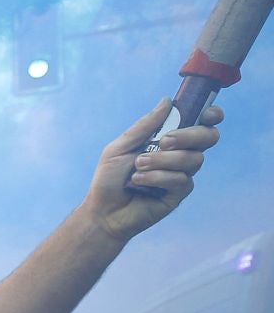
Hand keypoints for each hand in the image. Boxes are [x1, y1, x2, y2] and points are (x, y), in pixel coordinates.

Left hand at [81, 99, 222, 244]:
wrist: (102, 211)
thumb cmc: (108, 178)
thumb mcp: (120, 147)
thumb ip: (144, 126)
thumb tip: (167, 101)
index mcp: (169, 139)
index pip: (201, 123)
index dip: (211, 115)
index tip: (206, 114)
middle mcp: (180, 154)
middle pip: (208, 137)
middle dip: (189, 136)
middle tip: (164, 141)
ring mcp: (181, 174)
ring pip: (193, 159)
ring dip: (163, 160)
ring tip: (138, 166)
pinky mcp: (179, 193)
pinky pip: (181, 180)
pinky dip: (157, 178)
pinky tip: (139, 182)